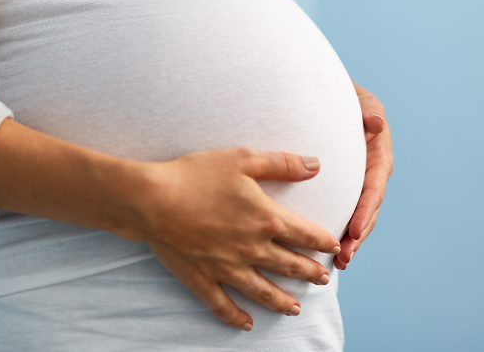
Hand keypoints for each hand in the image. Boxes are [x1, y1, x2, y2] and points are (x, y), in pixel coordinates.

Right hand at [135, 148, 341, 330]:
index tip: (333, 248)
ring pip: (263, 291)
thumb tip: (315, 165)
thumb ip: (282, 163)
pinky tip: (247, 324)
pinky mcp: (202, 279)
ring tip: (296, 308)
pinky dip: (236, 317)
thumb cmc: (195, 175)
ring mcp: (227, 268)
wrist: (151, 200)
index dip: (322, 242)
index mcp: (265, 219)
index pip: (304, 235)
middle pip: (289, 265)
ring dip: (282, 301)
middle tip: (322, 278)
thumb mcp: (242, 159)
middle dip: (309, 272)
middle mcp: (252, 249)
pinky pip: (223, 305)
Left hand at [334, 82, 393, 269]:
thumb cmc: (344, 96)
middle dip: (358, 234)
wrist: (330, 97)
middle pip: (369, 209)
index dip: (366, 210)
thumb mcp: (358, 98)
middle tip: (344, 256)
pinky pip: (347, 211)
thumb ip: (367, 109)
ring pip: (360, 215)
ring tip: (339, 262)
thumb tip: (375, 121)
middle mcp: (374, 172)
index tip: (356, 230)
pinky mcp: (348, 188)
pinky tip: (332, 253)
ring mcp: (361, 182)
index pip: (374, 186)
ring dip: (351, 239)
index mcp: (379, 155)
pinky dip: (343, 231)